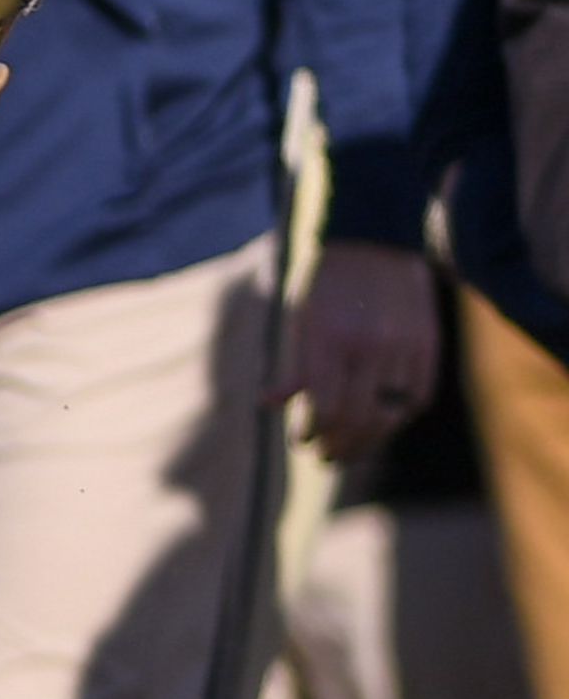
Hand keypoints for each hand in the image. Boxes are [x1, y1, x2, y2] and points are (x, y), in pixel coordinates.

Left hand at [271, 239, 439, 464]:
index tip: (303, 441)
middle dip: (340, 445)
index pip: (325, 407)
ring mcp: (404, 346)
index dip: (313, 433)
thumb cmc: (326, 282)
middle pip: (359, 418)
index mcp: (330, 340)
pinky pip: (419, 396)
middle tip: (327, 457)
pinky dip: (400, 417)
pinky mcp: (429, 344)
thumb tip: (269, 405)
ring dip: (370, 440)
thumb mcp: (300, 319)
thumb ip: (293, 365)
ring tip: (351, 450)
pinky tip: (383, 425)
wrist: (376, 240)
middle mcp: (370, 346)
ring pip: (391, 413)